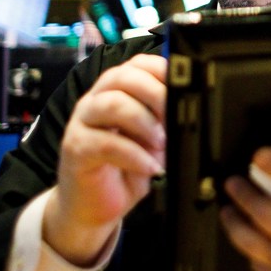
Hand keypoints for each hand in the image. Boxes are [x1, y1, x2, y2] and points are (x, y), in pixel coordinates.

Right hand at [43, 54, 166, 265]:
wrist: (92, 206)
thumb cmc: (126, 169)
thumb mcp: (153, 142)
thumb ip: (165, 123)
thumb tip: (194, 113)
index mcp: (117, 90)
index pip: (138, 64)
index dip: (163, 72)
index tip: (184, 90)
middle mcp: (96, 99)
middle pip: (123, 76)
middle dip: (156, 94)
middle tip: (174, 118)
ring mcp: (82, 122)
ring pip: (112, 104)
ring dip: (144, 122)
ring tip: (161, 142)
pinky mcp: (76, 148)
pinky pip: (106, 142)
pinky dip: (134, 155)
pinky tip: (150, 167)